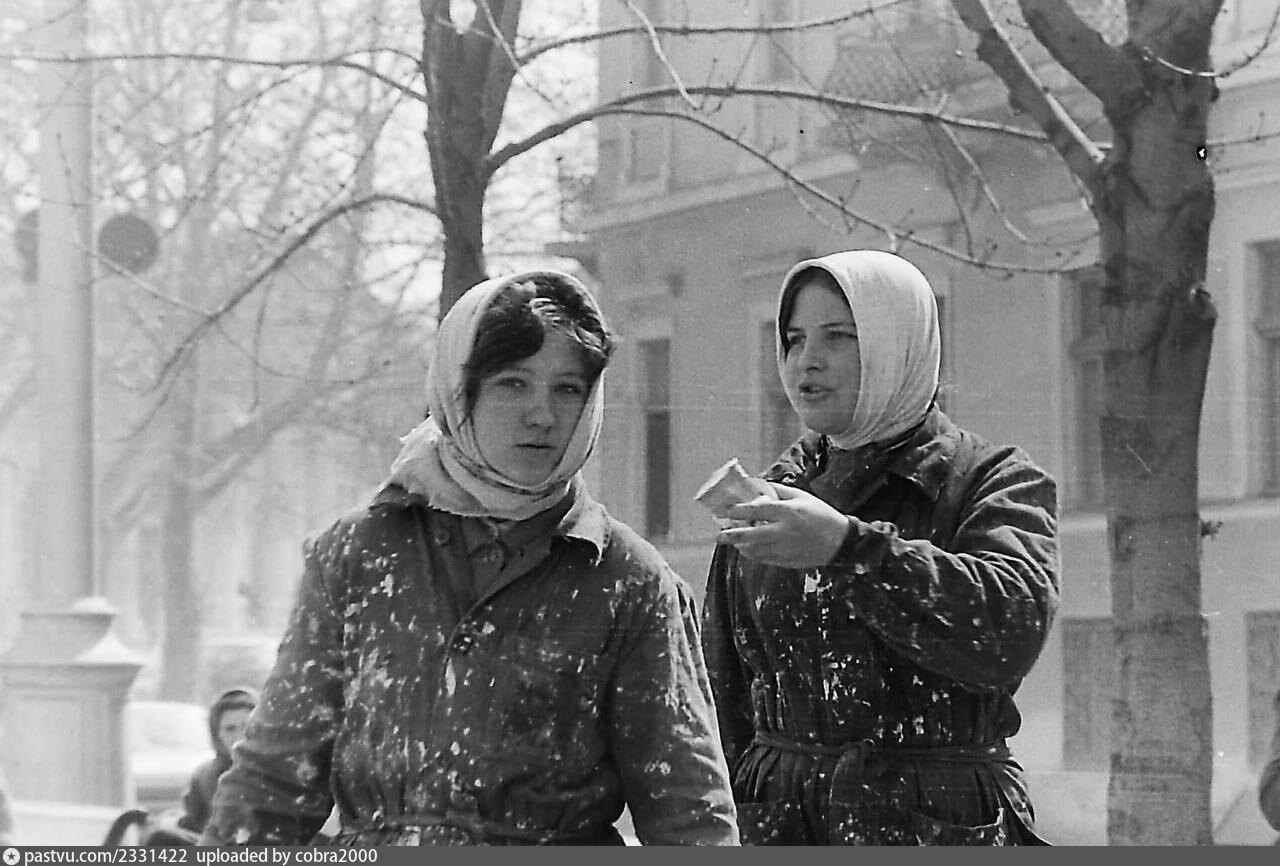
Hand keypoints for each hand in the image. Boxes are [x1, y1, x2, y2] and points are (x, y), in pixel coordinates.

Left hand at [715, 483, 849, 567]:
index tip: (727, 510)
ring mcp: (784, 549)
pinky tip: (746, 548)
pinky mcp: (786, 561)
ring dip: (740, 546)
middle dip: (732, 536)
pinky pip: (762, 559)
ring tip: (732, 540)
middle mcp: (784, 532)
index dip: (739, 511)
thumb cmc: (820, 514)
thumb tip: (756, 486)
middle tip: (719, 535)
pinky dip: (751, 554)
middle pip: (751, 536)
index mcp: (788, 513)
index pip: (758, 511)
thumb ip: (777, 491)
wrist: (839, 541)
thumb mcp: (801, 497)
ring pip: (754, 551)